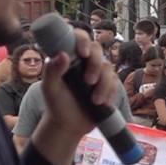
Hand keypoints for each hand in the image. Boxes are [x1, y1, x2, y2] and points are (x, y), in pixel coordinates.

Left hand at [34, 29, 120, 164]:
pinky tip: (103, 103)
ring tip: (95, 101)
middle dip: (96, 65)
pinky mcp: (107, 85)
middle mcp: (83, 62)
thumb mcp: (50, 88)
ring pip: (108, 68)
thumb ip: (52, 71)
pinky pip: (115, 82)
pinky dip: (110, 93)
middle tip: (88, 81)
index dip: (83, 41)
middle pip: (97, 50)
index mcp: (68, 58)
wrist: (69, 126)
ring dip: (103, 84)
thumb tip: (62, 54)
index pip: (78, 38)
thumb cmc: (56, 104)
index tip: (83, 54)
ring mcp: (97, 73)